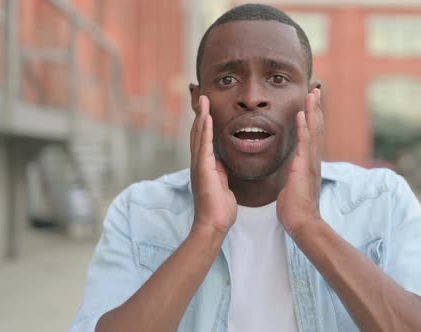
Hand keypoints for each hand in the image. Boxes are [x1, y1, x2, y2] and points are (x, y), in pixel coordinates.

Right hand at [190, 95, 236, 234]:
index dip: (204, 122)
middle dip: (200, 114)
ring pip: (198, 136)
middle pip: (197, 133)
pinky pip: (204, 146)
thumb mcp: (222, 185)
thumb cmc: (219, 209)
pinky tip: (206, 117)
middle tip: (201, 96)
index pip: (203, 139)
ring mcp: (199, 166)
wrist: (213, 225)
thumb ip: (220, 172)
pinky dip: (204, 130)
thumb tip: (222, 163)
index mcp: (204, 166)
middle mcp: (198, 163)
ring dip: (201, 116)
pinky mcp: (202, 170)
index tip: (206, 107)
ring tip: (203, 100)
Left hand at [277, 89, 323, 237]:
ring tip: (312, 93)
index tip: (310, 104)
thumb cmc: (295, 210)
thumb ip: (293, 178)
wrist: (302, 223)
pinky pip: (305, 142)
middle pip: (316, 128)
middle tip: (315, 90)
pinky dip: (304, 126)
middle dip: (315, 109)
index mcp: (309, 164)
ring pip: (314, 131)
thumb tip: (291, 176)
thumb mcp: (293, 188)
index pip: (311, 136)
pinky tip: (302, 113)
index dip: (311, 119)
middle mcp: (313, 160)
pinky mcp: (304, 167)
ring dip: (312, 111)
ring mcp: (310, 163)